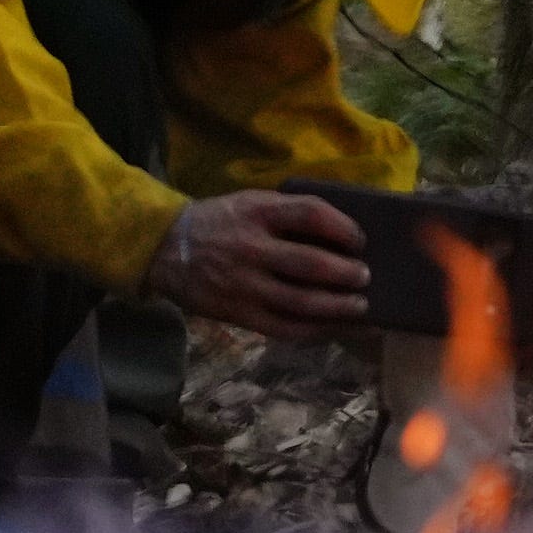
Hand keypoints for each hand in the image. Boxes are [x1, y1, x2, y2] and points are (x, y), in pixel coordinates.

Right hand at [152, 190, 371, 334]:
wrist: (167, 249)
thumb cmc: (221, 221)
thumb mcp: (250, 202)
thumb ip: (288, 212)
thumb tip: (341, 231)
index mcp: (257, 211)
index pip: (309, 214)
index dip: (341, 226)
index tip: (360, 239)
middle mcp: (252, 248)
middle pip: (310, 263)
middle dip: (345, 273)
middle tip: (366, 277)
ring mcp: (245, 285)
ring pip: (300, 302)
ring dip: (337, 308)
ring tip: (360, 308)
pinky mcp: (239, 314)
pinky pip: (283, 328)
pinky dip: (314, 331)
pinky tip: (333, 328)